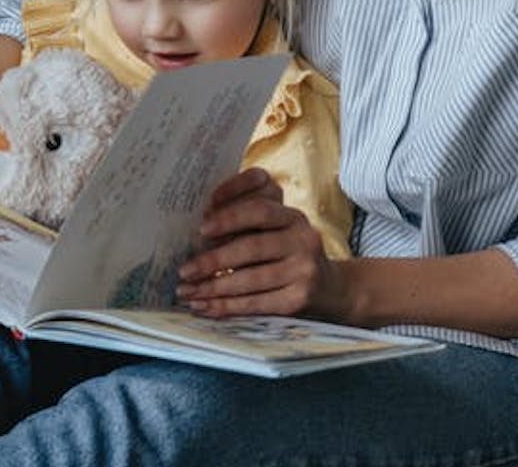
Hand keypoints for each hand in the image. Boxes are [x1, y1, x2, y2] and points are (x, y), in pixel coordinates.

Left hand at [175, 168, 335, 318]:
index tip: (201, 228)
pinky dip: (227, 307)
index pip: (260, 210)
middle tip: (185, 271)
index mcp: (293, 217)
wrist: (332, 288)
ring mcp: (305, 270)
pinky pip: (257, 304)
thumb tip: (200, 234)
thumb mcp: (278, 232)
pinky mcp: (301, 299)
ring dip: (214, 288)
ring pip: (251, 279)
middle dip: (213, 260)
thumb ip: (248, 226)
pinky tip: (207, 307)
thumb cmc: (290, 255)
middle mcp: (304, 240)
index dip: (229, 217)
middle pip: (252, 247)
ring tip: (188, 293)